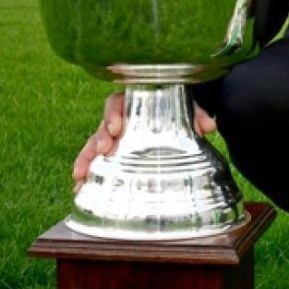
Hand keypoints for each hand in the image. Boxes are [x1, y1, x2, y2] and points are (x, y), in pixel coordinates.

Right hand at [72, 92, 217, 189]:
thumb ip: (196, 115)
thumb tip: (208, 126)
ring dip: (87, 159)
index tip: (115, 127)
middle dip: (100, 139)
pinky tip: (81, 185)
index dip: (113, 114)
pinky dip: (88, 171)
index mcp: (132, 103)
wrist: (174, 116)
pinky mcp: (113, 153)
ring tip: (80, 175)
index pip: (116, 104)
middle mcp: (118, 119)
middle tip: (103, 150)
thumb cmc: (175, 109)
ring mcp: (113, 137)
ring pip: (94, 145)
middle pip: (102, 127)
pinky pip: (97, 161)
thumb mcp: (186, 108)